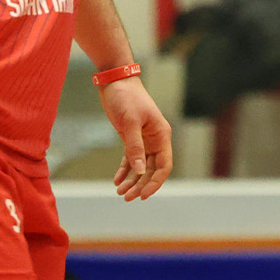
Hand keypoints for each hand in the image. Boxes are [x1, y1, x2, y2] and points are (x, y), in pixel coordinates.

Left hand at [99, 74, 172, 200]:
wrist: (115, 81)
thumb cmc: (126, 97)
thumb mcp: (130, 122)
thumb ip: (135, 147)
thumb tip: (139, 171)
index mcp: (161, 135)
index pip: (164, 165)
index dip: (156, 182)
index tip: (143, 194)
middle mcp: (155, 140)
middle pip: (151, 170)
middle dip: (141, 185)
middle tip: (127, 197)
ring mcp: (144, 140)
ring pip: (141, 167)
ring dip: (132, 180)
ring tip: (120, 192)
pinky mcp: (131, 138)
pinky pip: (131, 159)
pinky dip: (125, 171)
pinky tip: (117, 180)